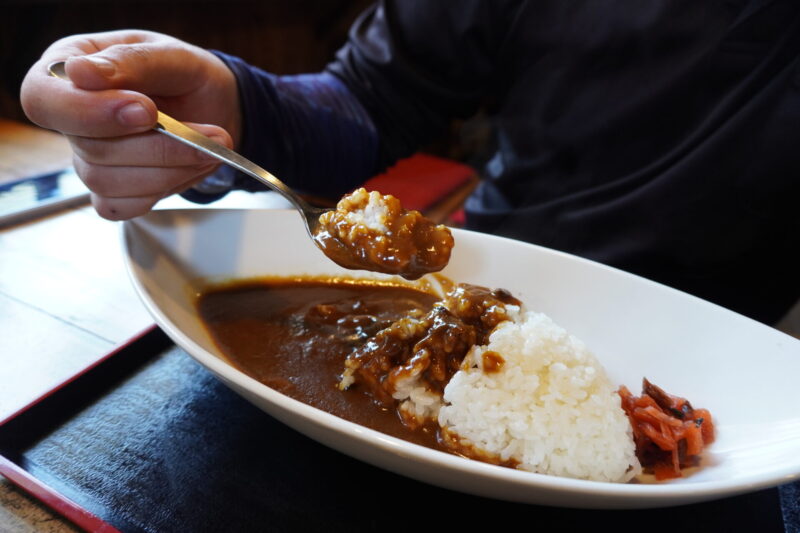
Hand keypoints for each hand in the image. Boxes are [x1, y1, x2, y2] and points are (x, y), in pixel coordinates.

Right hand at [20, 30, 240, 219]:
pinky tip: (192, 165)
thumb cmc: (185, 74)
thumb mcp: (172, 55)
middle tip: (209, 134)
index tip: (145, 111)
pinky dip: (164, 188)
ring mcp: (88, 157)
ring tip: (211, 146)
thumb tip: (79, 72)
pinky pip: (123, 205)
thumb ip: (132, 62)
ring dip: (169, 167)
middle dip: (156, 145)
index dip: (88, 112)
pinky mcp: (112, 190)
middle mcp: (71, 116)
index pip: (42, 99)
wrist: (214, 107)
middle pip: (88, 147)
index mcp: (67, 68)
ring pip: (107, 181)